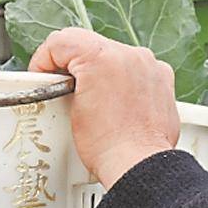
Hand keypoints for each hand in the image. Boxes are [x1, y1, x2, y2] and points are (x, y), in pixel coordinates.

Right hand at [30, 28, 180, 187]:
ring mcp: (149, 66)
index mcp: (101, 57)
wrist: (139, 165)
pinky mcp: (162, 79)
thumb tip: (59, 82)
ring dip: (100, 72)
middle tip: (64, 88)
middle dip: (73, 66)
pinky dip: (124, 80)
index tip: (44, 76)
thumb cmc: (108, 147)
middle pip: (88, 45)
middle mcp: (129, 55)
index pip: (61, 41)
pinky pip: (136, 69)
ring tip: (92, 98)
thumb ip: (62, 84)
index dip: (45, 60)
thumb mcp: (69, 111)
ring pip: (113, 55)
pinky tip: (116, 101)